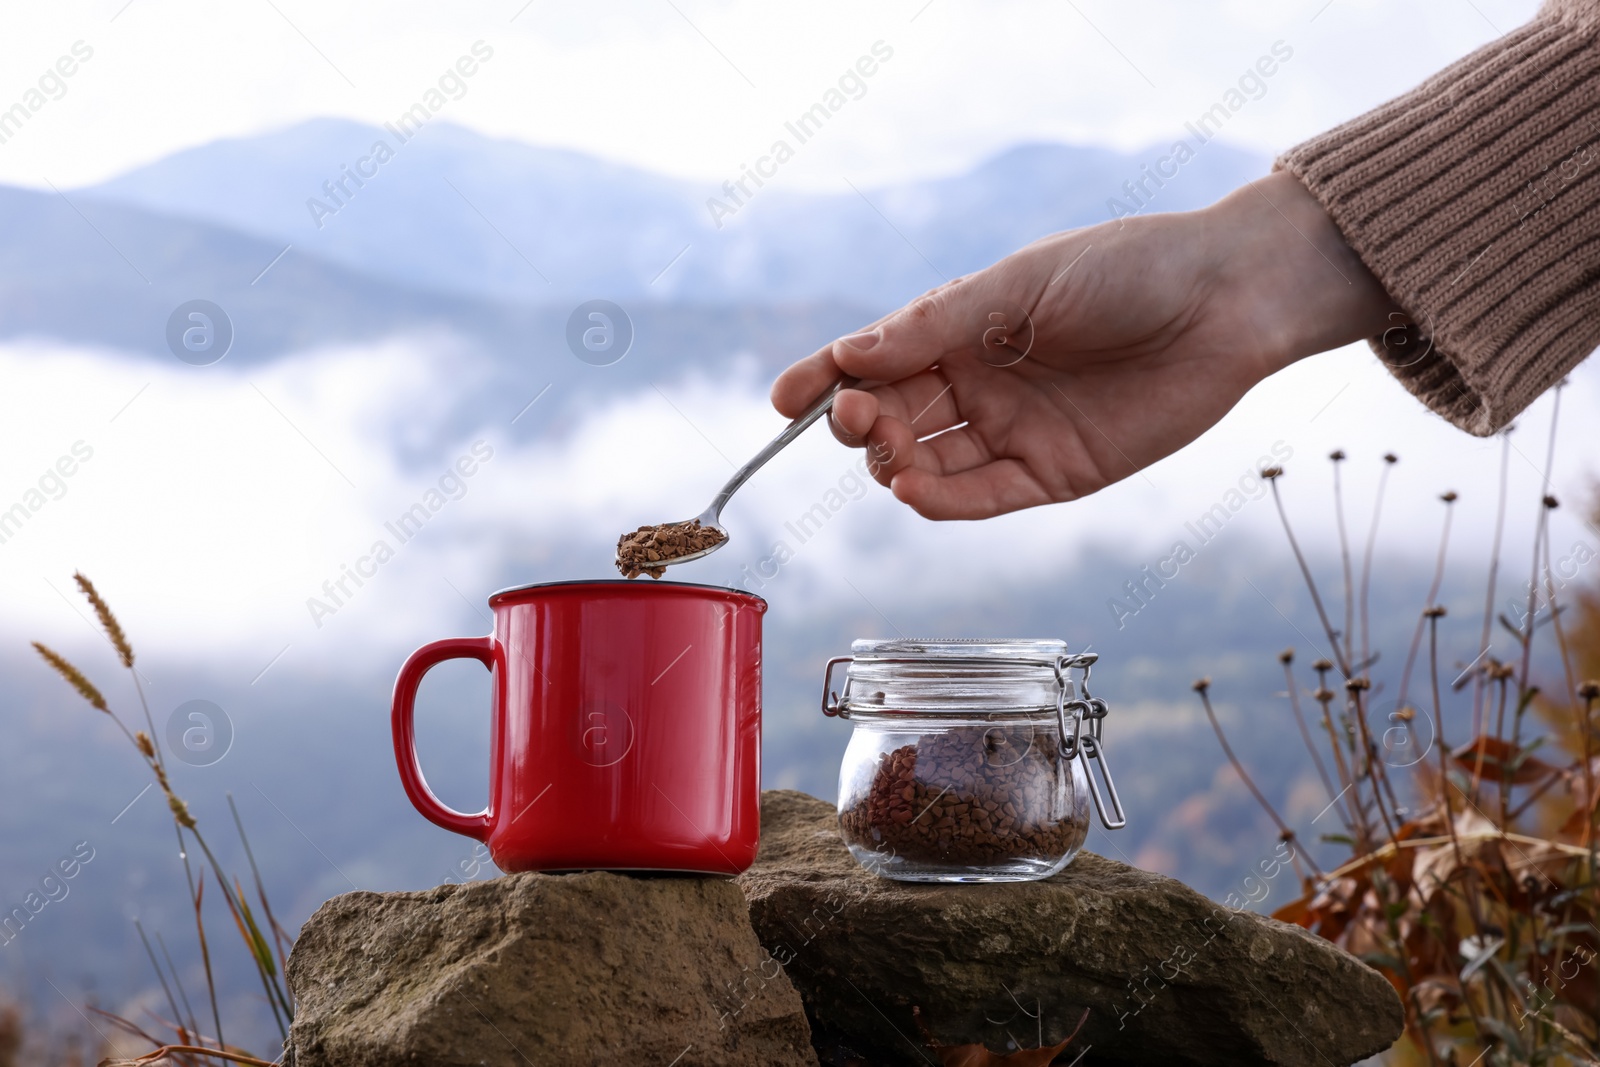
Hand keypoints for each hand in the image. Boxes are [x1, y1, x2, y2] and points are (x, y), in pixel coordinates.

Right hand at [771, 171, 1397, 519]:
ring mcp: (1014, 431)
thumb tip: (849, 356)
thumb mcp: (1018, 286)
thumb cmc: (1126, 269)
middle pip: (893, 417)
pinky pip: (980, 498)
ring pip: (927, 464)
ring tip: (888, 454)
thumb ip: (934, 327)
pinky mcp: (1053, 475)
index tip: (781, 400)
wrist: (1228, 301)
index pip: (875, 360)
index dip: (825, 378)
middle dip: (860, 424)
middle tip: (857, 420)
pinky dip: (941, 501)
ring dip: (894, 465)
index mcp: (963, 327)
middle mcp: (980, 383)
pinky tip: (914, 490)